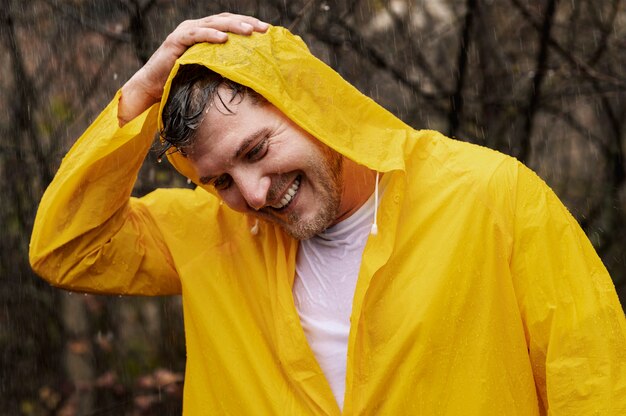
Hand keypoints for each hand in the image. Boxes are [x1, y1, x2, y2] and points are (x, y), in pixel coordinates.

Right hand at [118, 13, 268, 124]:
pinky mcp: (175, 41)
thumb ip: (223, 66)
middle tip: (265, 29)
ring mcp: (185, 32)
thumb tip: (249, 74)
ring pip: (213, 24)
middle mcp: (196, 28)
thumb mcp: (208, 71)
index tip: (268, 31)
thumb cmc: (181, 81)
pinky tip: (224, 38)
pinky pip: (196, 35)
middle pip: (225, 20)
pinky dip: (210, 35)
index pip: (231, 24)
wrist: (152, 86)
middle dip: (247, 23)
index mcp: (206, 33)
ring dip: (233, 26)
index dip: (249, 24)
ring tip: (249, 31)